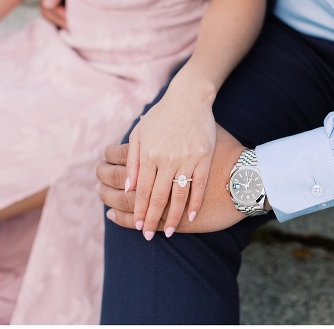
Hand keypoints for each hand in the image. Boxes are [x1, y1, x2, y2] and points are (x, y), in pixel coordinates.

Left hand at [98, 124, 249, 233]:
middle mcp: (167, 158)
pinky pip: (200, 184)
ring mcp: (187, 158)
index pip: (142, 190)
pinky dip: (195, 202)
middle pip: (158, 196)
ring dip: (173, 216)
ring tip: (168, 232)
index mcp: (150, 153)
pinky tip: (191, 216)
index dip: (140, 210)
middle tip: (148, 236)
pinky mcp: (204, 157)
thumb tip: (129, 186)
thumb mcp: (140, 133)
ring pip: (178, 194)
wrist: (190, 98)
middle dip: (152, 218)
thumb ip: (133, 160)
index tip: (138, 226)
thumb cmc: (162, 116)